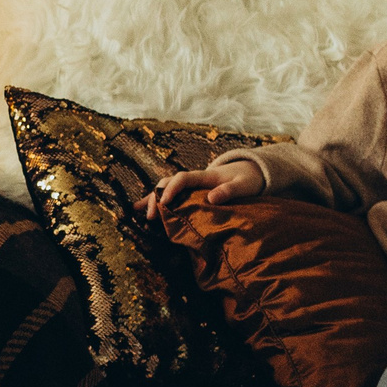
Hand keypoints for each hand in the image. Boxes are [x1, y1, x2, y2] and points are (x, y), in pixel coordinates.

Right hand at [140, 159, 263, 219]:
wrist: (249, 171)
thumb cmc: (247, 180)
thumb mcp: (243, 186)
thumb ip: (229, 191)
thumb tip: (211, 199)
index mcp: (205, 176)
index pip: (182, 178)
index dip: (172, 189)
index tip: (165, 203)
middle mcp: (193, 179)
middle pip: (167, 183)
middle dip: (156, 197)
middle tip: (151, 216)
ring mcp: (190, 185)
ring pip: (165, 188)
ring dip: (151, 199)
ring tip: (137, 211)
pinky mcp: (190, 192)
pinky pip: (170, 195)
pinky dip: (156, 201)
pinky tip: (141, 209)